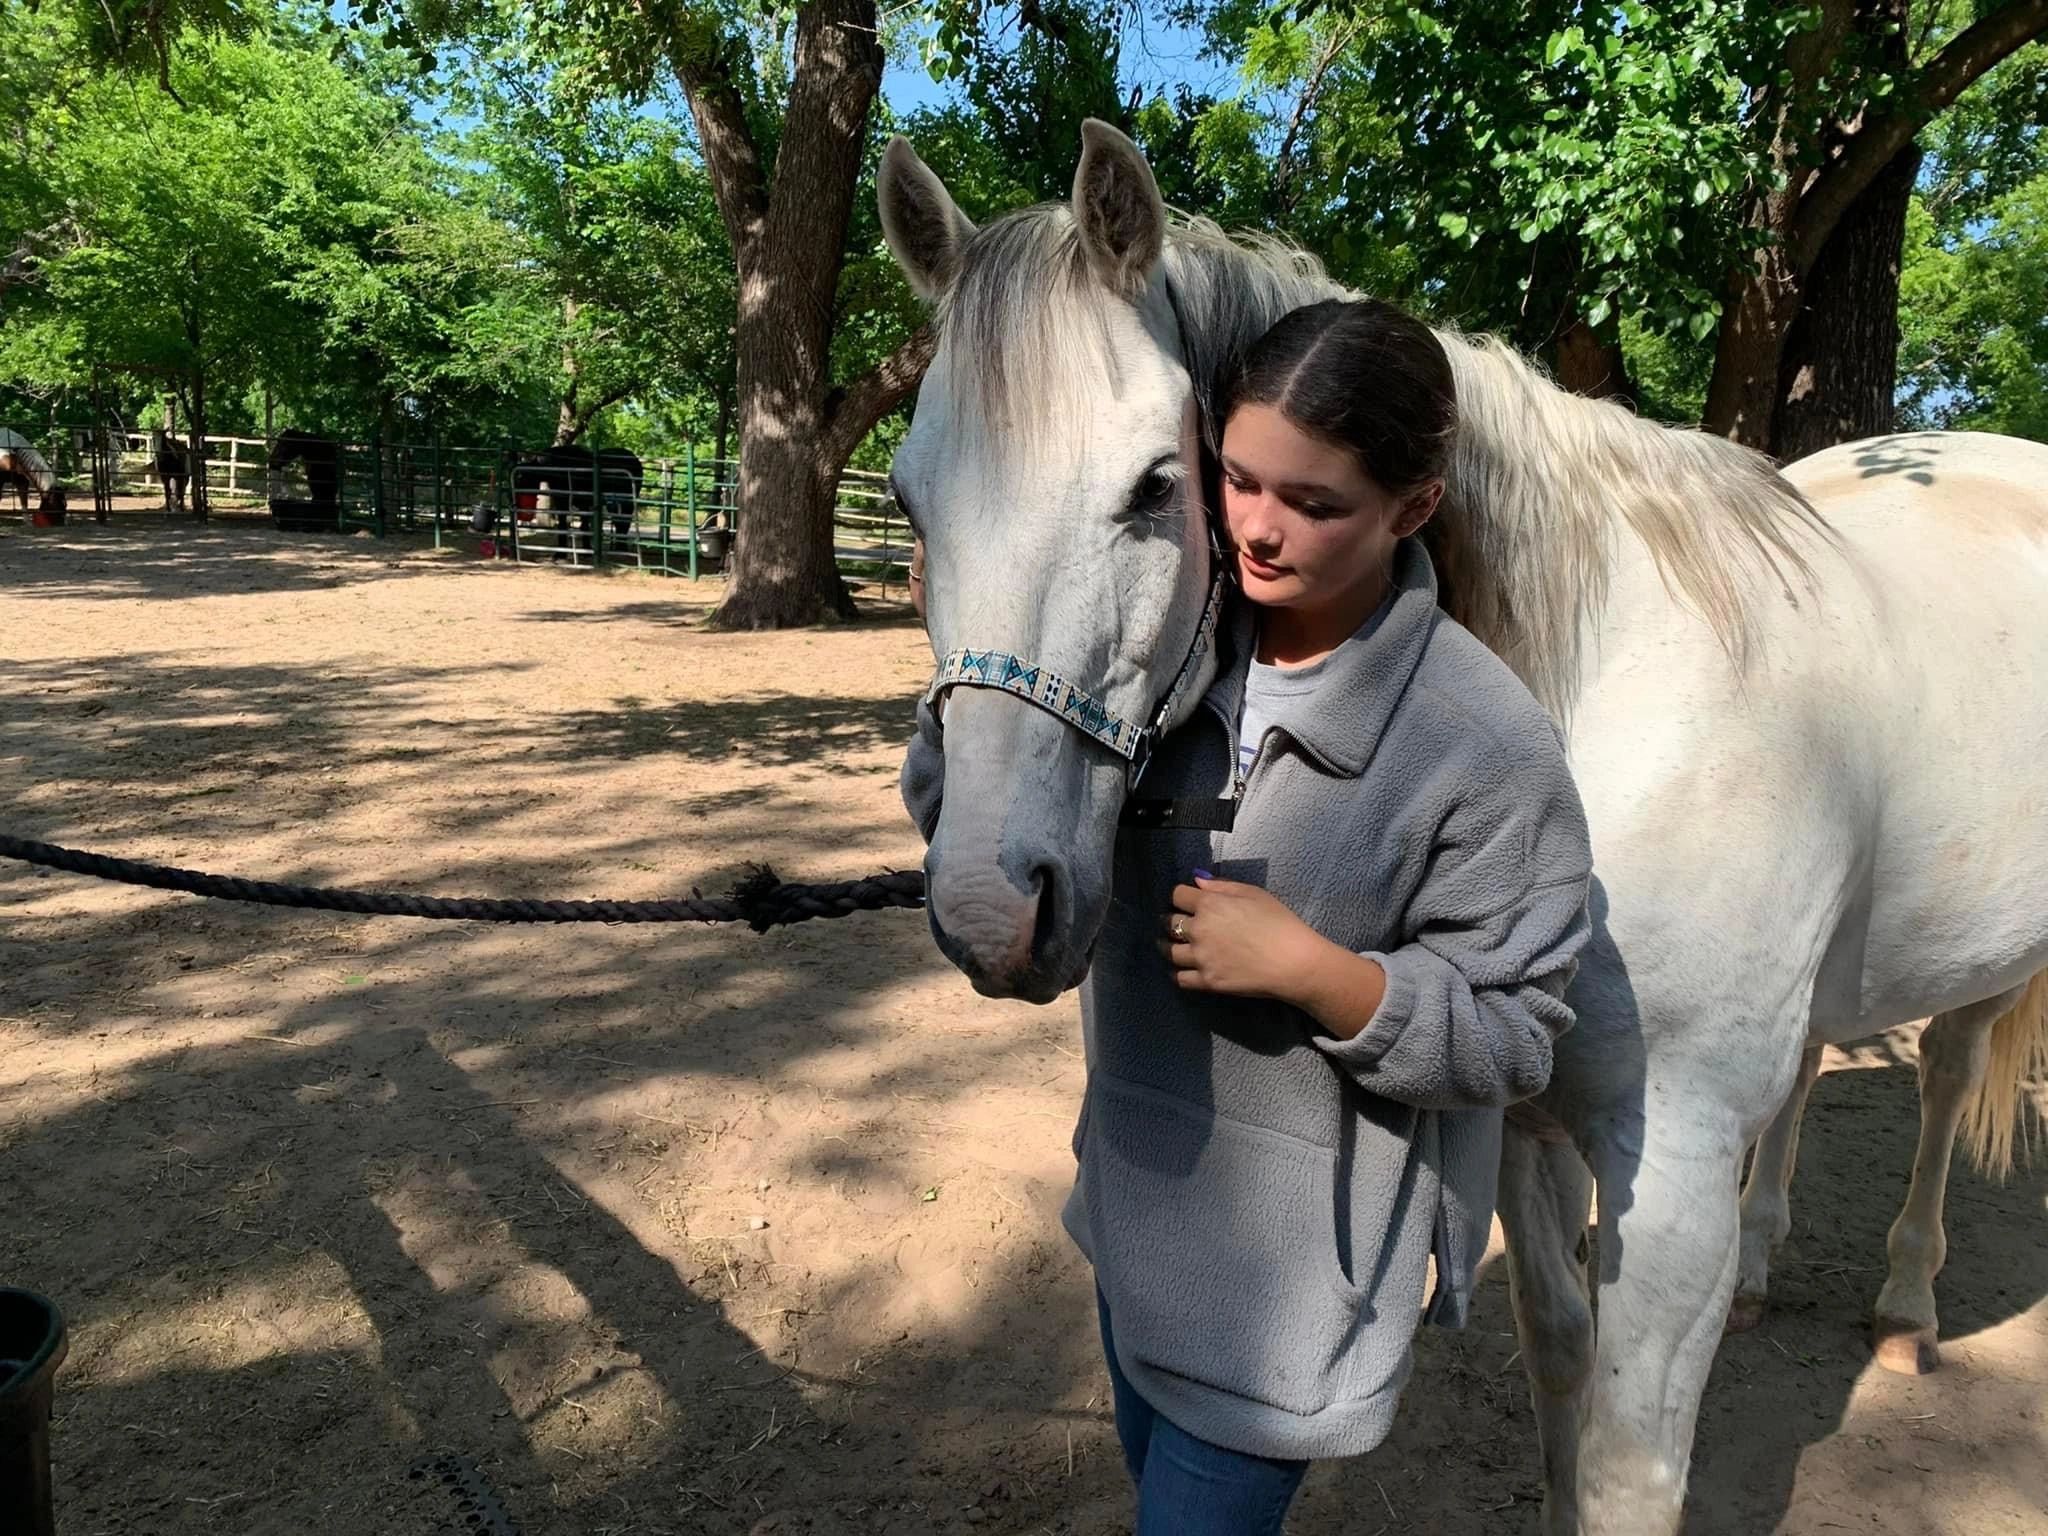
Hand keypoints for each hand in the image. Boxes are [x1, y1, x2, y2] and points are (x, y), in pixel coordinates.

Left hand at [1164, 873, 1318, 999]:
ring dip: (1170, 947)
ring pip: (1170, 951)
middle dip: (1172, 921)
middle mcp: (1199, 929)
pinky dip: (1179, 973)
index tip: (1187, 901)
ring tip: (1176, 947)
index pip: (1177, 895)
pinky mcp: (1207, 981)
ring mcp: (1201, 957)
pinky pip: (1180, 978)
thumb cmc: (1279, 922)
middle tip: (1179, 925)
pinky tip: (1183, 970)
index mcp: (1210, 904)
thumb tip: (1198, 881)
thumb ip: (1222, 886)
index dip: (1181, 897)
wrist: (1293, 961)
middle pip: (1169, 923)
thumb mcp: (1254, 893)